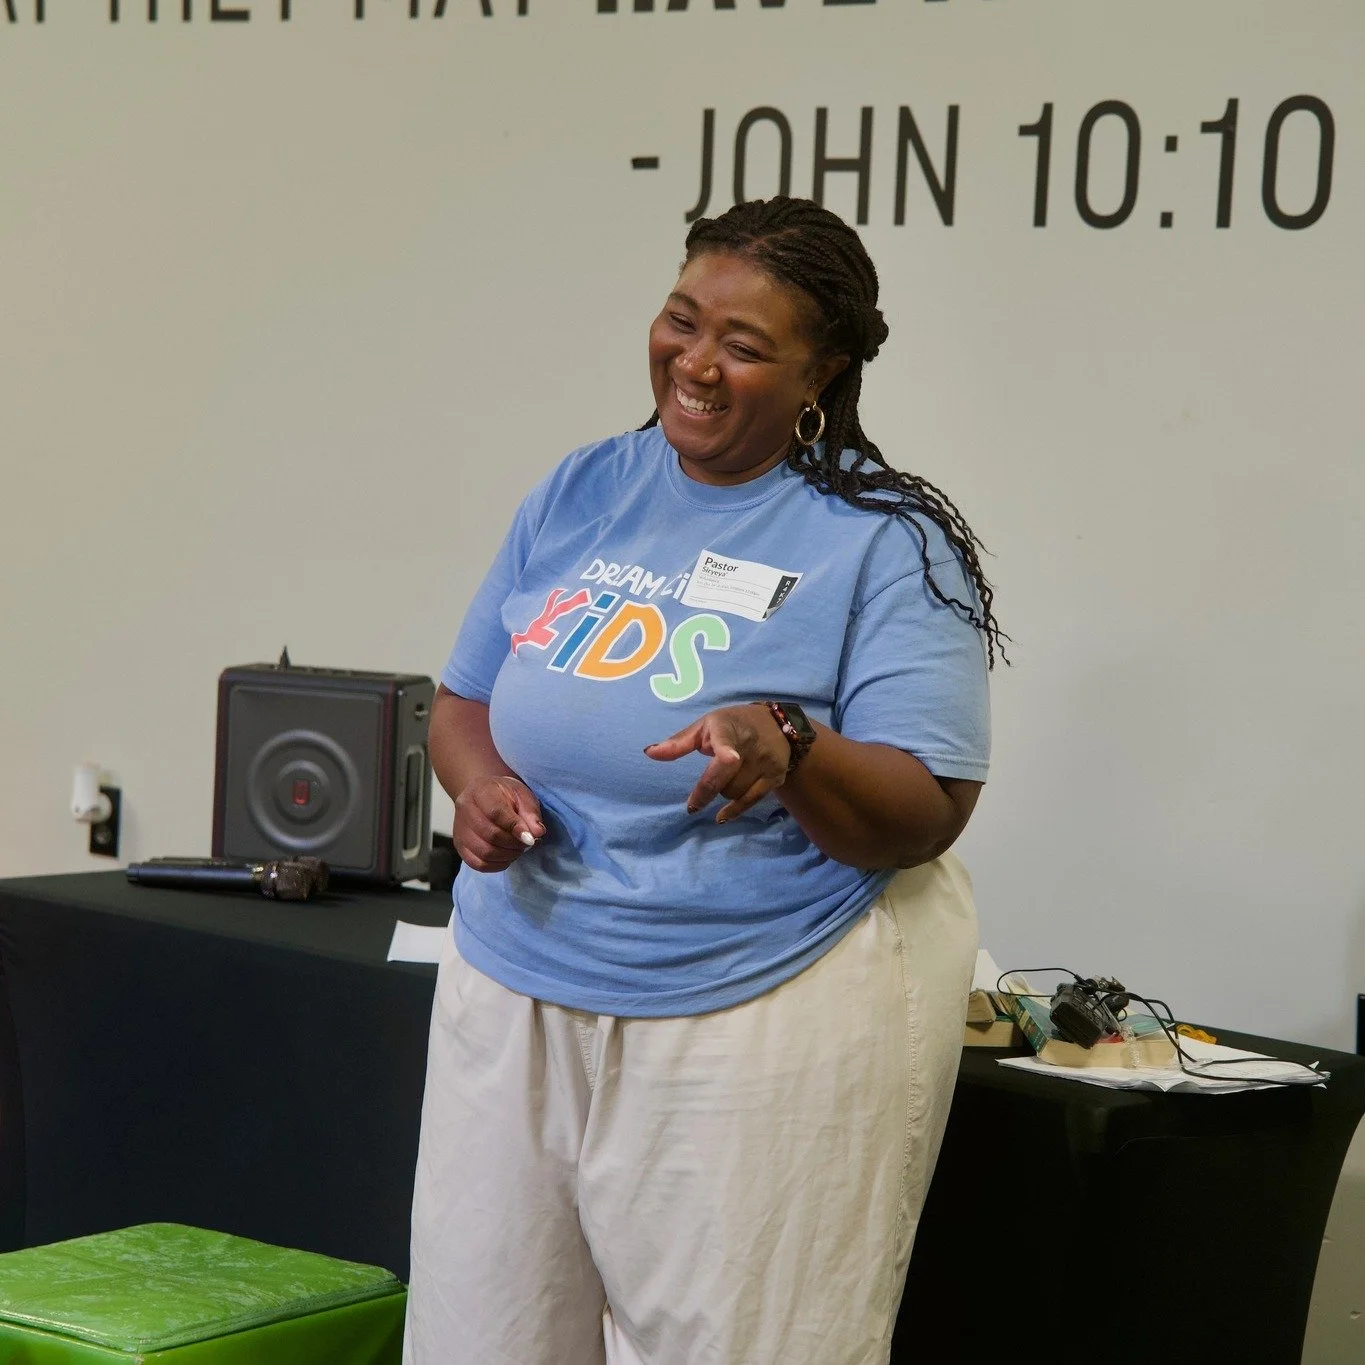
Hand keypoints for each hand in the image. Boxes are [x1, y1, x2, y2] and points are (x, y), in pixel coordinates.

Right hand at [452, 775, 545, 872]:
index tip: (530, 838)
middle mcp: (464, 809)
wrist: (486, 795)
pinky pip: (477, 864)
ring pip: (484, 852)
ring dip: (507, 855)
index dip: (515, 828)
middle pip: (490, 834)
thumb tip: (537, 833)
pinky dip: (497, 865)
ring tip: (518, 848)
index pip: (495, 812)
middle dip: (514, 843)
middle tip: (527, 843)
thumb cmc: (506, 795)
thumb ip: (530, 813)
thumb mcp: (523, 795)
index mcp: (480, 790)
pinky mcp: (460, 845)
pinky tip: (507, 856)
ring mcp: (459, 828)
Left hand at [644, 704, 789, 822]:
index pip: (728, 744)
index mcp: (728, 729)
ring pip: (734, 792)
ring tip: (727, 777)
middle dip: (707, 790)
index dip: (726, 755)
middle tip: (694, 801)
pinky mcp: (775, 777)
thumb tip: (649, 753)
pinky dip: (734, 811)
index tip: (729, 760)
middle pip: (724, 780)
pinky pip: (751, 801)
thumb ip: (678, 742)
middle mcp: (750, 746)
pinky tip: (720, 817)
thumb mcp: (706, 725)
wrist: (779, 724)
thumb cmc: (732, 725)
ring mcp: (766, 763)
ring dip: (723, 792)